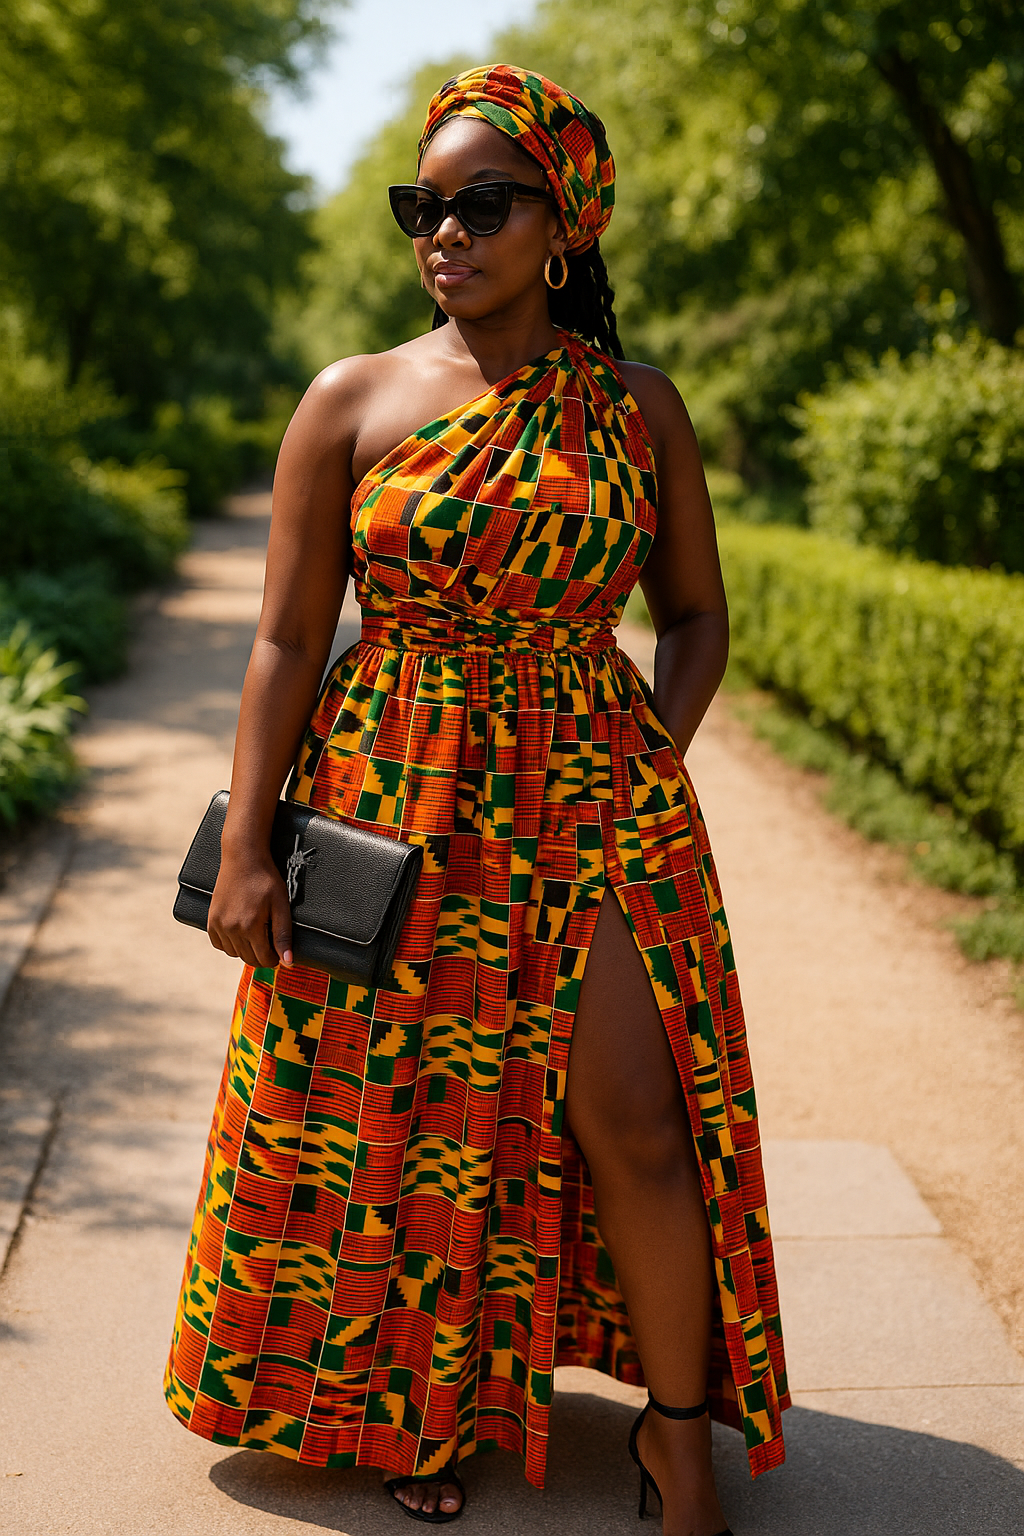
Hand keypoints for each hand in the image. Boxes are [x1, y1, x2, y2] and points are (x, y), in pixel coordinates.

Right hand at [207, 851, 292, 969]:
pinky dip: (229, 943)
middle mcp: (231, 929)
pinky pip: (219, 944)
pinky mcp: (211, 920)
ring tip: (255, 932)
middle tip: (269, 939)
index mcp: (250, 927)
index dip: (274, 958)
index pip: (263, 960)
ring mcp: (218, 925)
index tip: (278, 950)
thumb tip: (287, 961)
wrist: (243, 858)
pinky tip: (239, 932)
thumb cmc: (265, 879)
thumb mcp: (281, 906)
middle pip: (249, 959)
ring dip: (245, 949)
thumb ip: (283, 935)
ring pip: (234, 953)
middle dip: (261, 954)